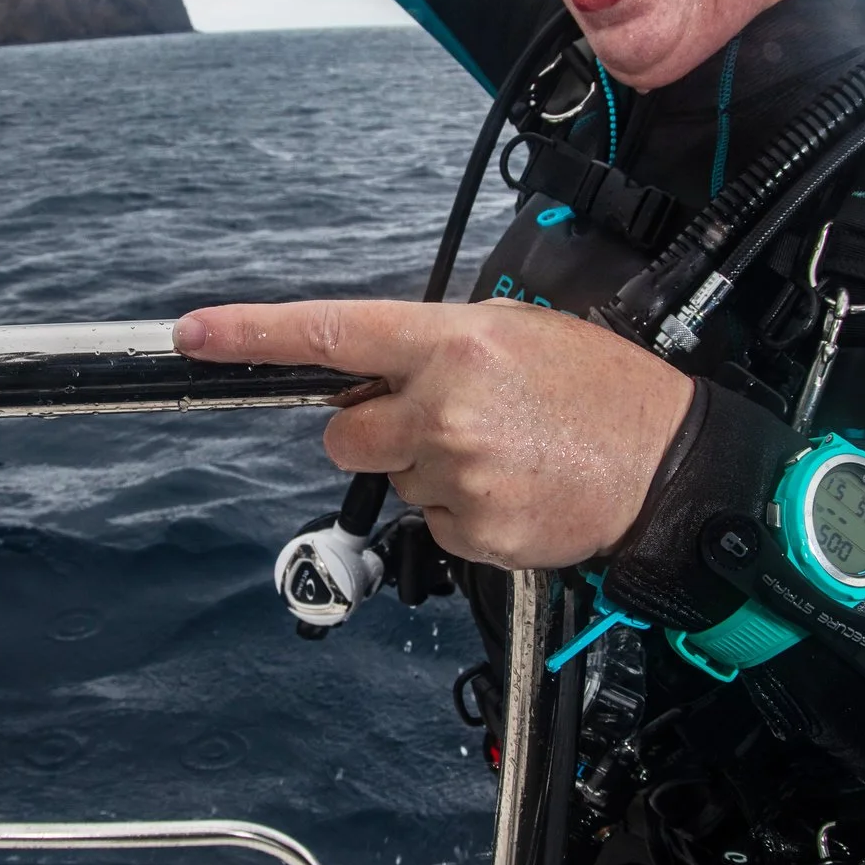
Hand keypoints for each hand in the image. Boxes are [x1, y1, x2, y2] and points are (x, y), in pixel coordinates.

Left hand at [174, 299, 694, 570]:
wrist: (670, 463)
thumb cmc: (597, 391)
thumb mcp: (516, 332)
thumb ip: (433, 347)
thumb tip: (364, 373)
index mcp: (452, 342)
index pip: (331, 334)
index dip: (253, 335)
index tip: (194, 334)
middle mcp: (445, 407)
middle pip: (343, 434)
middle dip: (373, 431)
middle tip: (442, 420)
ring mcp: (458, 475)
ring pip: (390, 480)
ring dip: (427, 469)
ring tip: (500, 452)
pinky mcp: (474, 532)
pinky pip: (430, 522)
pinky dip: (461, 510)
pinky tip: (511, 488)